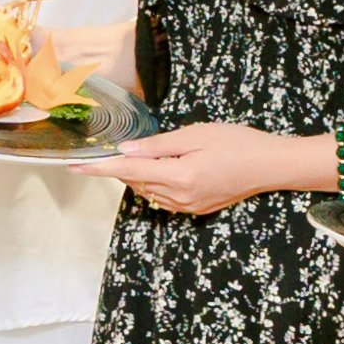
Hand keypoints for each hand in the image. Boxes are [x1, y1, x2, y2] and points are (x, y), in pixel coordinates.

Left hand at [95, 119, 324, 216]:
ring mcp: (188, 206)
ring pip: (148, 191)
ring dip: (137, 175)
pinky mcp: (196, 209)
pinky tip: (160, 169)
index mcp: (178, 176)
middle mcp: (180, 197)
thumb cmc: (237, 143)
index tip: (73, 166)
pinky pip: (163, 197)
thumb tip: (126, 149)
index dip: (98, 168)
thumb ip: (158, 146)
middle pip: (135, 181)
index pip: (127, 170)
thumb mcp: (195, 135)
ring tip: (138, 155)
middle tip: (108, 149)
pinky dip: (154, 183)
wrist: (270, 165)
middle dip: (120, 166)